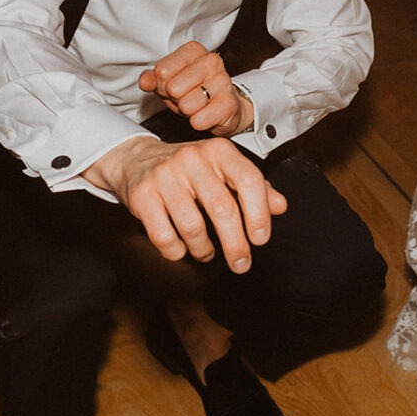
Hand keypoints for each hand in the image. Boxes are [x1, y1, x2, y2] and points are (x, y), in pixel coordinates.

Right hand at [84, 136, 287, 272]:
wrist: (136, 159)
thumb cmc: (189, 169)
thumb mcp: (223, 169)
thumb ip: (253, 187)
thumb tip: (280, 206)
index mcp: (219, 151)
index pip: (249, 180)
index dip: (258, 213)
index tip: (260, 239)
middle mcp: (192, 159)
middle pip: (222, 208)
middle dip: (236, 244)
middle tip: (241, 264)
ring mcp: (165, 177)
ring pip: (192, 226)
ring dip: (204, 249)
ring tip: (206, 252)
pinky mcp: (142, 196)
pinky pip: (164, 236)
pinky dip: (176, 251)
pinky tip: (182, 249)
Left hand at [139, 40, 252, 136]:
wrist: (225, 107)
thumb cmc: (195, 91)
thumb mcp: (169, 82)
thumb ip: (152, 78)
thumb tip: (145, 81)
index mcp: (193, 50)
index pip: (161, 71)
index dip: (162, 85)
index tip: (174, 85)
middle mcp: (211, 60)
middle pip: (172, 88)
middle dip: (175, 99)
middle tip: (186, 98)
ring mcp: (223, 80)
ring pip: (186, 105)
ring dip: (187, 112)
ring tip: (196, 106)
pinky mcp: (229, 103)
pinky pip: (199, 120)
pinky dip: (198, 122)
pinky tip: (205, 115)